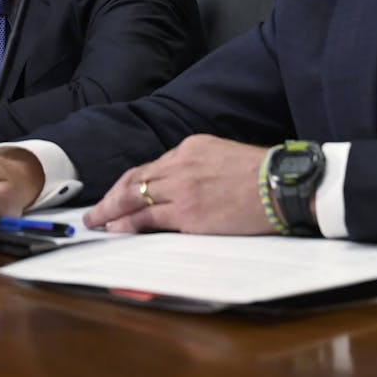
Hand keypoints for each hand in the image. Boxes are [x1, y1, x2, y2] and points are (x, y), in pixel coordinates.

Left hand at [83, 135, 272, 234]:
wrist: (282, 186)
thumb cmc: (261, 175)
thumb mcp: (223, 156)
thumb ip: (197, 167)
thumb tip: (178, 187)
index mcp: (189, 148)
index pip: (149, 168)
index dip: (128, 184)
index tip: (116, 195)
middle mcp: (180, 164)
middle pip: (134, 181)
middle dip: (110, 198)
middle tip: (94, 213)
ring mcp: (182, 189)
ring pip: (134, 199)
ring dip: (111, 212)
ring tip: (97, 223)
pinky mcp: (188, 213)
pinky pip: (148, 219)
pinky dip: (128, 224)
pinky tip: (117, 229)